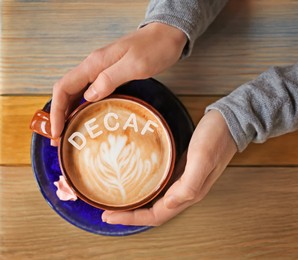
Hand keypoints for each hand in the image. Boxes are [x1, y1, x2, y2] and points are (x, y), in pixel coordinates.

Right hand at [50, 23, 186, 144]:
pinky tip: (85, 118)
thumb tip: (88, 96)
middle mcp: (94, 67)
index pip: (64, 87)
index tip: (56, 131)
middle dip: (59, 115)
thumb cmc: (155, 48)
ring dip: (69, 112)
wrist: (167, 35)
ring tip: (68, 133)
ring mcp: (101, 70)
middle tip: (58, 139)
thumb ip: (110, 78)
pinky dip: (82, 107)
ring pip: (76, 93)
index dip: (56, 110)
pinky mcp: (110, 75)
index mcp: (95, 64)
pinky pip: (90, 92)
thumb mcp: (135, 65)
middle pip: (66, 92)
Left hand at [102, 110, 237, 225]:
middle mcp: (186, 191)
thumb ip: (189, 184)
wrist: (230, 120)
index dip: (133, 218)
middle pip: (154, 211)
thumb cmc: (217, 137)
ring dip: (137, 204)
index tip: (110, 215)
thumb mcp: (202, 157)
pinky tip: (136, 181)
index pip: (157, 215)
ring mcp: (184, 180)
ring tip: (117, 200)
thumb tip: (170, 203)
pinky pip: (161, 186)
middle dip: (130, 214)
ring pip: (157, 200)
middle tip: (107, 211)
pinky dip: (146, 189)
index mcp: (189, 192)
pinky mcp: (182, 168)